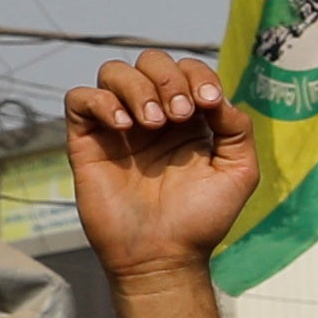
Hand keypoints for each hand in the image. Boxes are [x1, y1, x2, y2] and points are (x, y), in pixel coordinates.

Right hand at [63, 48, 261, 276]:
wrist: (163, 256)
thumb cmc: (202, 218)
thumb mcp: (238, 170)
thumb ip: (236, 127)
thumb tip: (216, 96)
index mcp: (188, 118)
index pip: (186, 69)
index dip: (197, 74)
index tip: (206, 103)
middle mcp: (152, 115)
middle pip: (150, 61)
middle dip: (168, 77)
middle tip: (179, 115)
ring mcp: (117, 127)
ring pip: (113, 72)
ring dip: (137, 87)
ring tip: (153, 124)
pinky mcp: (87, 142)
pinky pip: (79, 99)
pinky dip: (101, 101)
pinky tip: (124, 126)